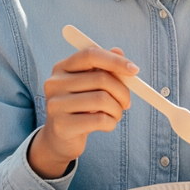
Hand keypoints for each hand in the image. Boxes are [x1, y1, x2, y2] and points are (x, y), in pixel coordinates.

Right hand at [28, 47, 136, 178]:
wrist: (61, 138)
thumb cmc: (82, 107)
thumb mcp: (92, 85)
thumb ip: (105, 67)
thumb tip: (119, 51)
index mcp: (62, 67)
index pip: (91, 54)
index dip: (116, 61)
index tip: (135, 70)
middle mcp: (55, 83)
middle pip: (101, 78)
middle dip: (122, 91)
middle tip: (127, 102)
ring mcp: (55, 104)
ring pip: (102, 100)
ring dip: (117, 109)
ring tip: (116, 115)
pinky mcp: (61, 125)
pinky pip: (99, 120)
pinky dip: (111, 123)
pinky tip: (107, 125)